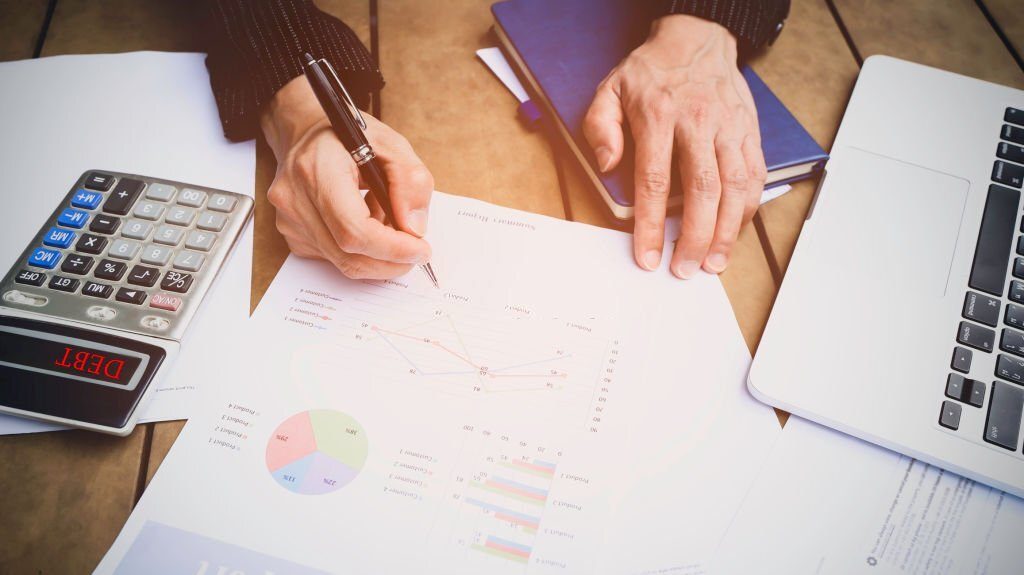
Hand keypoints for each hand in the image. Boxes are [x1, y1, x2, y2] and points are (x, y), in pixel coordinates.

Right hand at [260, 76, 432, 278]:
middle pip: (348, 255)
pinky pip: (335, 258)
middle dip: (391, 261)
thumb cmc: (348, 138)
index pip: (353, 229)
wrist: (305, 134)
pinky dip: (361, 251)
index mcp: (317, 170)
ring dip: (377, 255)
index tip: (421, 250)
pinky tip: (367, 223)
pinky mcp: (293, 236)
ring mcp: (289, 221)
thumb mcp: (392, 144)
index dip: (392, 248)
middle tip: (417, 251)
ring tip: (389, 223)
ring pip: (344, 262)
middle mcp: (294, 200)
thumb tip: (415, 229)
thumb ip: (411, 182)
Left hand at [583, 15, 766, 278]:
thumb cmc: (650, 72)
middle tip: (684, 269)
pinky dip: (747, 209)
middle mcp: (698, 123)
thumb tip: (607, 165)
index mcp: (659, 116)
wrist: (697, 39)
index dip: (650, 225)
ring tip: (713, 262)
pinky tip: (735, 232)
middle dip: (694, 237)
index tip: (648, 257)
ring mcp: (728, 128)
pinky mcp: (748, 132)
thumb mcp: (610, 89)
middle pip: (701, 191)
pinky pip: (754, 175)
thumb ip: (601, 127)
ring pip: (734, 187)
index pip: (654, 181)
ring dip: (727, 231)